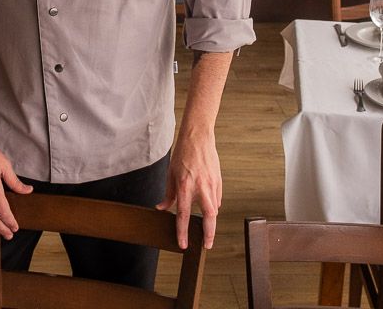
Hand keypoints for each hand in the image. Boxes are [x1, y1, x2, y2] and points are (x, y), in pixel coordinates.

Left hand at [157, 129, 221, 249]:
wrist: (198, 137)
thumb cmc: (182, 154)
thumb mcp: (170, 174)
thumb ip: (168, 194)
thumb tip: (163, 208)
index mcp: (185, 186)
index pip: (184, 215)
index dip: (183, 232)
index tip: (183, 244)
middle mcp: (201, 187)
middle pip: (209, 218)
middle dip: (209, 234)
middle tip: (206, 245)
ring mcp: (212, 184)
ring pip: (215, 209)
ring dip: (211, 221)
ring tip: (206, 230)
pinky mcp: (219, 181)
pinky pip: (217, 199)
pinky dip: (213, 206)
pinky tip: (208, 207)